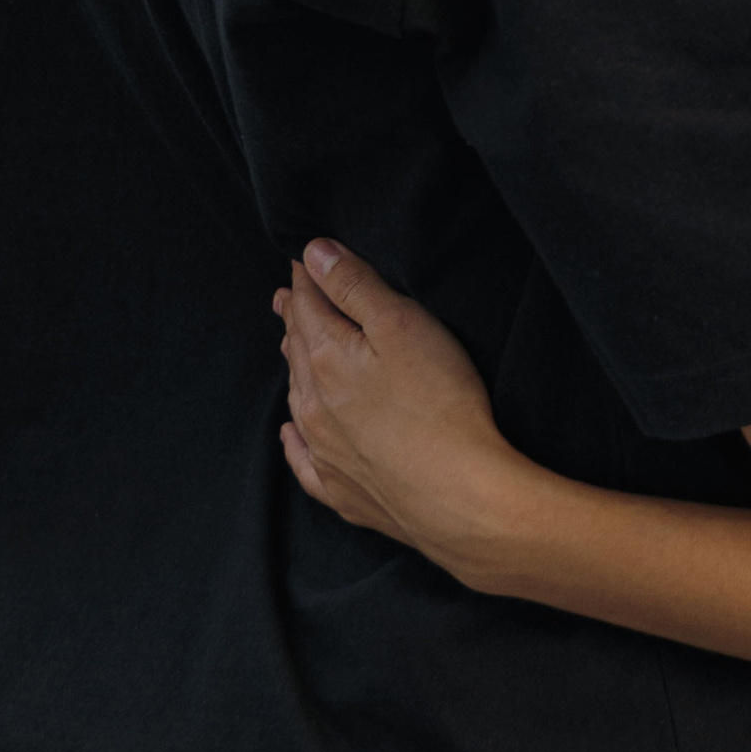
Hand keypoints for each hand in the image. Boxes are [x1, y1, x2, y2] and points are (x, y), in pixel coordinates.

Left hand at [275, 241, 541, 582]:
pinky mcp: (344, 492)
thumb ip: (354, 286)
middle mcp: (314, 406)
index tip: (303, 261)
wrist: (461, 497)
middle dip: (296, 319)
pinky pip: (304, 462)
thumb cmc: (440, 403)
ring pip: (299, 399)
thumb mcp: (401, 324)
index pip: (309, 306)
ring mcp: (326, 453)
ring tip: (292, 347)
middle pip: (298, 350)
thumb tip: (312, 254)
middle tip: (288, 299)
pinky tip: (292, 434)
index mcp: (327, 359)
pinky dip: (295, 442)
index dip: (308, 279)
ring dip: (295, 368)